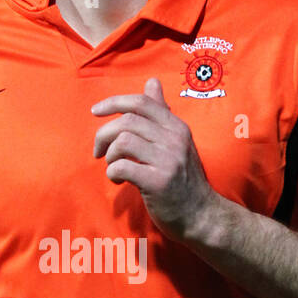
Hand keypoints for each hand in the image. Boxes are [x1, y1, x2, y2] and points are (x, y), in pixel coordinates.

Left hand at [91, 77, 214, 240]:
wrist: (201, 215)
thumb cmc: (183, 179)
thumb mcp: (177, 141)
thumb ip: (162, 113)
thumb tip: (152, 81)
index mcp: (176, 127)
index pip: (141, 102)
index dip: (113, 102)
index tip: (95, 111)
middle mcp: (174, 139)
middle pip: (127, 121)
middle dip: (104, 134)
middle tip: (99, 151)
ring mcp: (168, 160)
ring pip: (123, 142)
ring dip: (109, 155)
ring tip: (113, 166)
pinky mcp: (158, 182)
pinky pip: (122, 167)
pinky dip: (112, 173)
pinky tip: (119, 181)